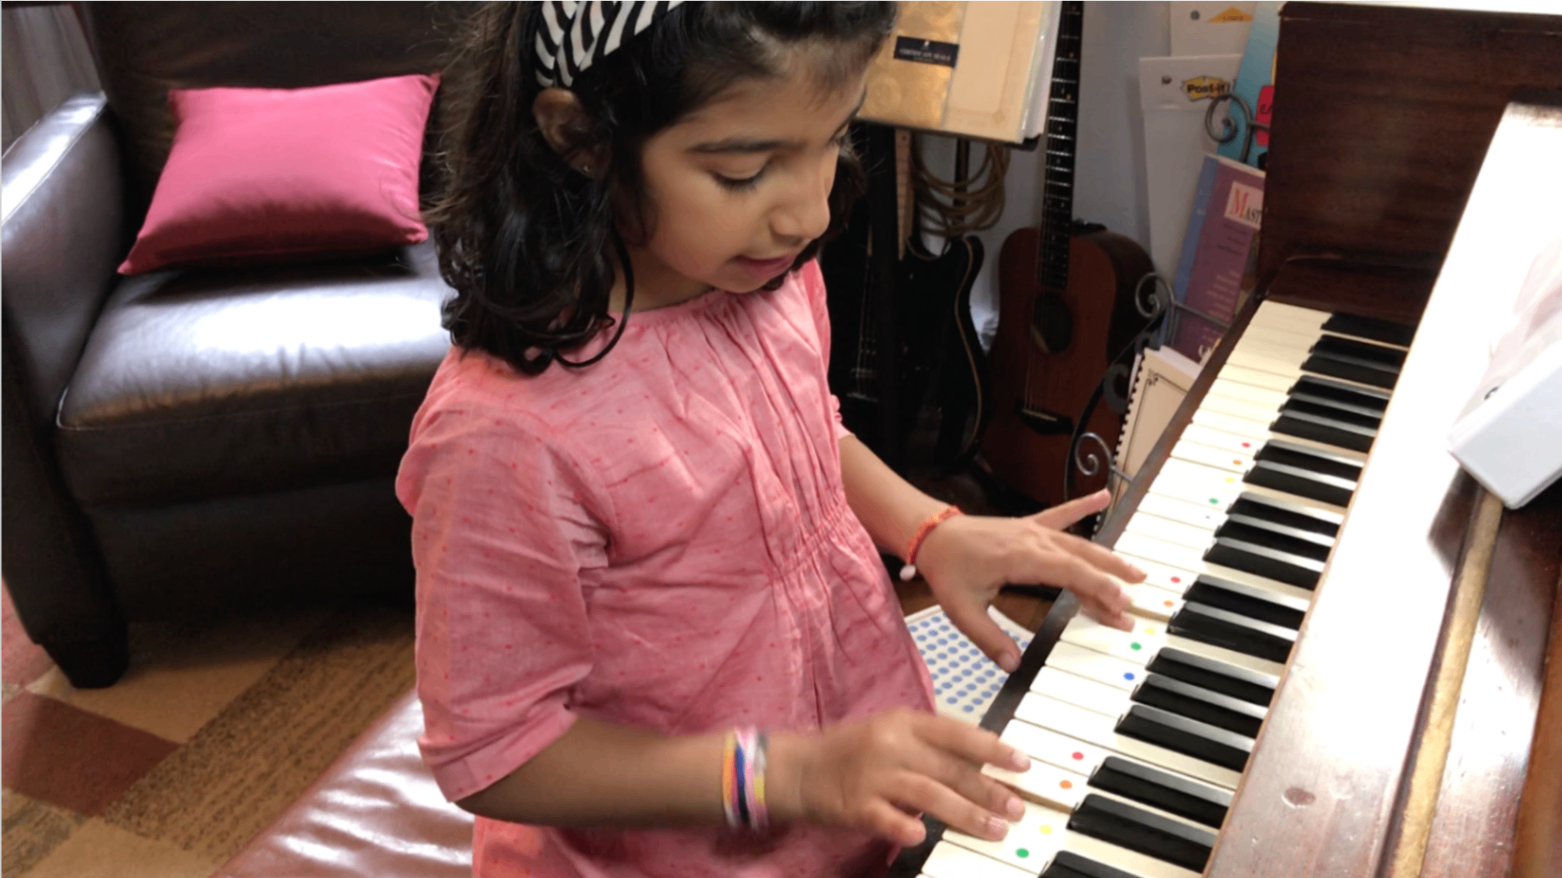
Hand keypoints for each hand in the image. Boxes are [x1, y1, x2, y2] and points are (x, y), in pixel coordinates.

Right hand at [766, 708, 1031, 845]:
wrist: (796, 768)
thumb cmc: (850, 750)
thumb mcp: (889, 732)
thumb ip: (929, 745)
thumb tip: (979, 765)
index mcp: (903, 721)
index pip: (957, 733)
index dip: (992, 749)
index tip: (1022, 764)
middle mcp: (891, 744)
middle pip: (949, 768)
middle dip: (989, 790)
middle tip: (1017, 807)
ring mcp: (873, 775)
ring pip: (929, 794)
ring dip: (966, 814)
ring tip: (995, 829)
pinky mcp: (855, 804)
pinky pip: (887, 818)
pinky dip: (907, 827)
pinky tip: (924, 836)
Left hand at [915, 489, 1145, 671]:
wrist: (930, 534)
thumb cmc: (946, 568)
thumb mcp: (962, 609)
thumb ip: (988, 638)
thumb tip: (1012, 664)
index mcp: (1022, 558)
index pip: (1071, 573)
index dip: (1098, 589)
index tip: (1119, 605)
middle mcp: (1033, 540)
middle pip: (1082, 560)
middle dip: (1110, 581)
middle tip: (1133, 603)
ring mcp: (1032, 531)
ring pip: (1078, 543)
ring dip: (1107, 557)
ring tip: (1135, 571)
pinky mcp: (1028, 526)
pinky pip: (1060, 514)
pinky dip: (1082, 505)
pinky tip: (1102, 495)